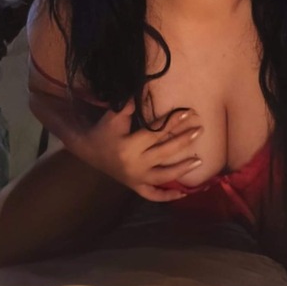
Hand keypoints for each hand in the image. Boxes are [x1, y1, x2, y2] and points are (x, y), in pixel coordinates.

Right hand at [68, 100, 202, 201]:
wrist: (88, 151)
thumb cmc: (103, 131)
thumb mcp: (113, 117)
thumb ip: (129, 106)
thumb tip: (146, 88)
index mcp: (129, 147)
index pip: (156, 133)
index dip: (173, 122)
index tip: (188, 113)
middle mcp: (134, 165)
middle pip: (164, 153)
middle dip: (183, 141)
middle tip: (199, 130)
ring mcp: (135, 178)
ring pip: (163, 177)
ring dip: (182, 169)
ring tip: (199, 161)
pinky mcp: (135, 186)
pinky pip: (152, 195)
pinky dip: (167, 197)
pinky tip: (183, 194)